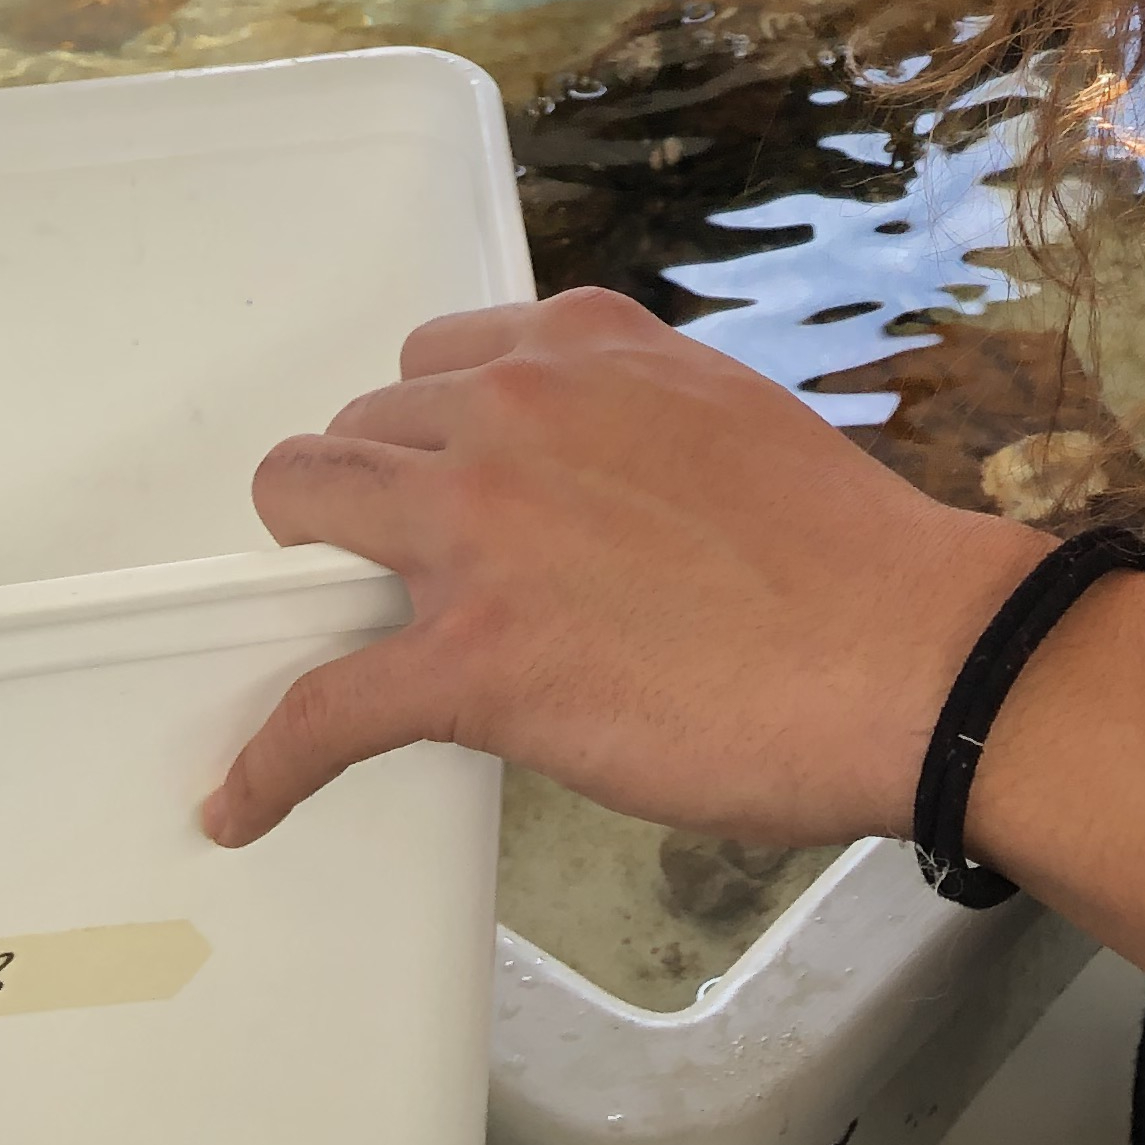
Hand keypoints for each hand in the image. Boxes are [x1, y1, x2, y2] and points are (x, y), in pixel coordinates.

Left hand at [200, 287, 1045, 849]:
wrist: (900, 648)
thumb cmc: (840, 551)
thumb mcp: (722, 411)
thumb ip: (628, 420)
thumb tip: (588, 482)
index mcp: (581, 344)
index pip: (437, 358)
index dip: (427, 430)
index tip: (434, 479)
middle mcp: (511, 407)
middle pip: (359, 430)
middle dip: (365, 495)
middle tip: (394, 567)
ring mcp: (481, 530)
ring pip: (309, 510)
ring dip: (303, 573)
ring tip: (314, 632)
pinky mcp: (472, 661)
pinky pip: (324, 705)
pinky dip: (273, 761)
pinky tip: (244, 800)